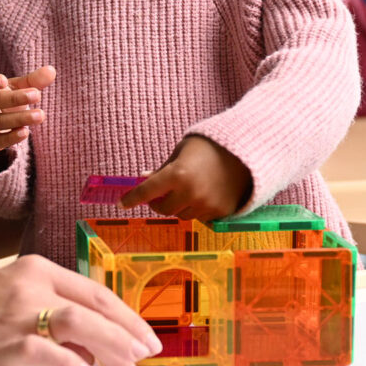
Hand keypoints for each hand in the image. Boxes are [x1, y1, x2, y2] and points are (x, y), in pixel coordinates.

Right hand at [0, 65, 55, 154]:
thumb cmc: (6, 99)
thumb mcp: (17, 88)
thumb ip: (33, 81)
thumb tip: (51, 71)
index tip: (4, 80)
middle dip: (15, 98)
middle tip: (37, 95)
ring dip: (20, 118)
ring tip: (40, 115)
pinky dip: (11, 137)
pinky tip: (26, 132)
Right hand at [0, 254, 161, 365]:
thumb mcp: (16, 300)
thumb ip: (54, 313)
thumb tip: (96, 347)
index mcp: (36, 269)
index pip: (93, 290)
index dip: (124, 315)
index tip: (144, 335)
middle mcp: (30, 284)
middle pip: (92, 306)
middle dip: (127, 333)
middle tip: (146, 356)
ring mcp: (17, 313)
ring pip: (78, 323)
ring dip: (111, 349)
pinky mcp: (6, 344)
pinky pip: (49, 353)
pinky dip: (73, 365)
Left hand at [119, 135, 252, 220]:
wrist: (244, 153)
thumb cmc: (208, 147)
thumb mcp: (180, 152)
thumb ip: (162, 169)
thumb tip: (143, 179)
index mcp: (177, 174)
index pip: (147, 191)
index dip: (132, 198)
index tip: (121, 203)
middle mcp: (190, 193)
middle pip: (163, 209)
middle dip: (158, 202)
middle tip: (161, 193)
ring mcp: (206, 206)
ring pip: (181, 216)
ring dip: (178, 207)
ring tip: (187, 189)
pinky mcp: (219, 213)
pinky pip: (199, 218)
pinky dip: (195, 209)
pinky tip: (202, 194)